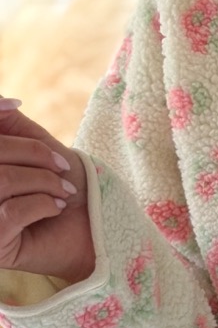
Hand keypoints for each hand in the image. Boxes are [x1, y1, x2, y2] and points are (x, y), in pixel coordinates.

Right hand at [0, 97, 94, 284]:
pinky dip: (43, 203)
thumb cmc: (68, 184)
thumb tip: (0, 98)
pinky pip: (11, 211)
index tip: (15, 106)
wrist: (99, 229)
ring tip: (65, 190)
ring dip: (43, 180)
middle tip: (62, 167)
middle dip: (31, 154)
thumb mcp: (37, 146)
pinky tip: (57, 207)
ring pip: (1, 181)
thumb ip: (8, 124)